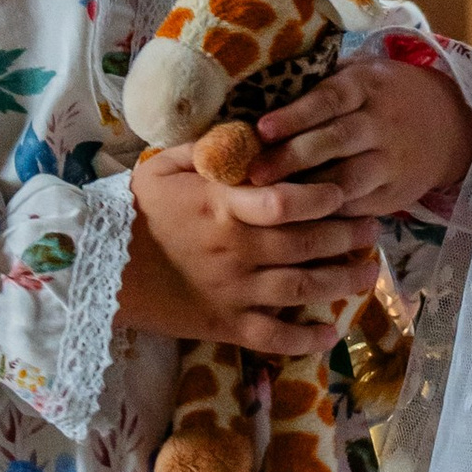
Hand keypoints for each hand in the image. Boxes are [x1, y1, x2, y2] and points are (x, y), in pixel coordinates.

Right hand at [120, 144, 379, 354]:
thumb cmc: (137, 210)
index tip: (344, 191)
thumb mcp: (167, 165)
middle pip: (306, 244)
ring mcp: (233, 291)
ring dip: (341, 282)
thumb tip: (254, 132)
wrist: (99, 267)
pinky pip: (272, 337)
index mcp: (223, 206)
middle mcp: (236, 249)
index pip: (285, 201)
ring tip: (368, 273)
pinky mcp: (224, 324)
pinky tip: (329, 333)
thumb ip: (212, 148)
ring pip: (301, 289)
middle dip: (347, 236)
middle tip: (372, 230)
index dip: (322, 196)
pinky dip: (304, 340)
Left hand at [248, 49, 471, 216]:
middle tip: (254, 174)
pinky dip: (327, 215)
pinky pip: (356, 209)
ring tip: (270, 202)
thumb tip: (256, 95)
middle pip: (335, 142)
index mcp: (367, 87)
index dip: (296, 115)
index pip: (329, 100)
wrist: (448, 125)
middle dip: (292, 159)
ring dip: (307, 193)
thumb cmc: (383, 95)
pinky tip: (297, 220)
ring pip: (346, 181)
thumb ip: (319, 84)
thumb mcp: (360, 75)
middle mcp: (380, 124)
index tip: (262, 129)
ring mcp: (389, 163)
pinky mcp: (392, 196)